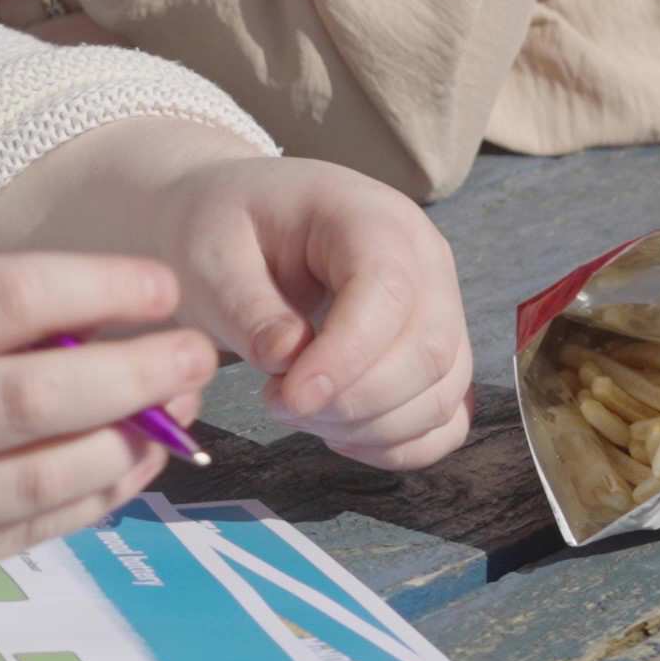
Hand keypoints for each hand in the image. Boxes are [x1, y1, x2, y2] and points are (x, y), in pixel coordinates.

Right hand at [0, 255, 217, 575]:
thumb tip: (85, 320)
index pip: (7, 299)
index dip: (98, 288)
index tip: (158, 285)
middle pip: (36, 398)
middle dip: (136, 374)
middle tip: (195, 354)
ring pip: (40, 480)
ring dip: (126, 448)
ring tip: (174, 417)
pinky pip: (22, 533)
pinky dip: (87, 503)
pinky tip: (124, 469)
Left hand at [148, 154, 471, 468]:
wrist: (239, 216)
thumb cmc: (225, 229)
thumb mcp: (212, 256)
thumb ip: (246, 307)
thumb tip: (287, 358)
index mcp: (371, 217)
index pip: (388, 292)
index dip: (346, 357)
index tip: (289, 397)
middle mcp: (424, 258)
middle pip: (427, 351)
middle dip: (354, 401)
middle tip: (277, 404)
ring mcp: (441, 305)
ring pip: (442, 391)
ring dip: (371, 427)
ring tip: (296, 412)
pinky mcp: (437, 350)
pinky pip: (447, 414)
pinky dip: (400, 443)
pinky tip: (339, 435)